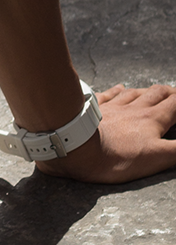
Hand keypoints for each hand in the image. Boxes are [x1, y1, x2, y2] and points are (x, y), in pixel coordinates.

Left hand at [36, 84, 175, 182]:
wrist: (77, 144)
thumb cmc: (117, 156)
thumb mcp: (156, 158)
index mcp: (152, 120)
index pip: (174, 105)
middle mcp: (135, 108)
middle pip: (156, 94)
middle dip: (169, 93)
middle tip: (174, 93)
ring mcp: (114, 106)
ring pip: (135, 92)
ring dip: (147, 90)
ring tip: (152, 90)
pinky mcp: (96, 107)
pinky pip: (110, 94)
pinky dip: (118, 89)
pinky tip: (119, 86)